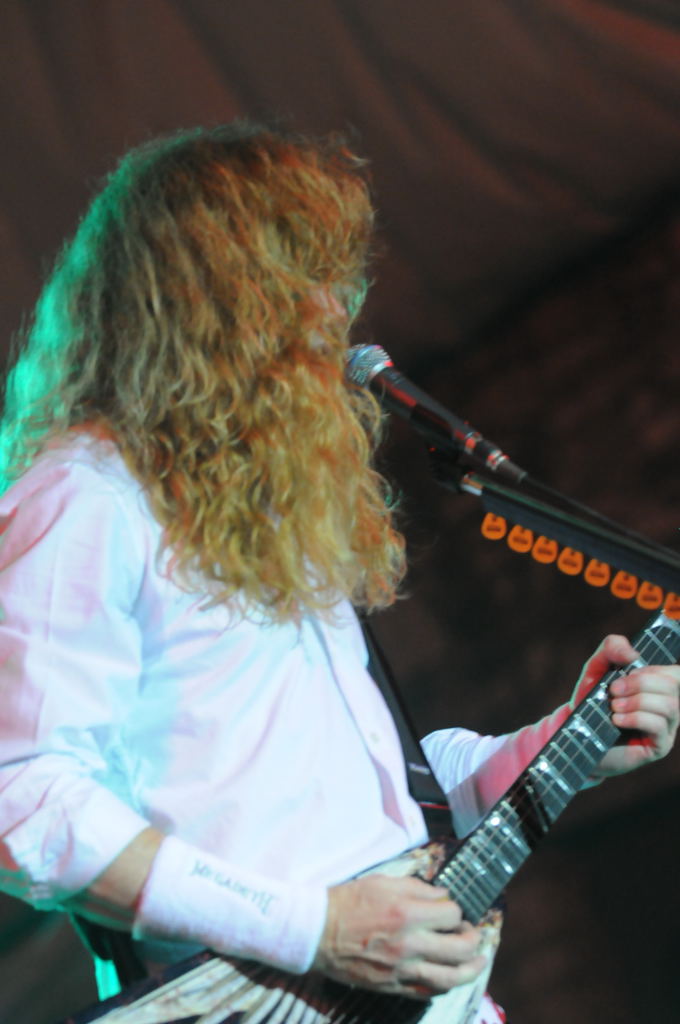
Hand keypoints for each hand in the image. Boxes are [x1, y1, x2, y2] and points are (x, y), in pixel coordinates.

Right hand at [313, 873, 485, 998]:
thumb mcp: (383, 882)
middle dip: (474, 940)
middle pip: (460, 949)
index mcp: (407, 913)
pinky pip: (429, 991)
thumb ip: (417, 887)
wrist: (317, 932)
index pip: (452, 915)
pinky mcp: (393, 987)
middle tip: (474, 934)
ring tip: (479, 961)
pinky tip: (451, 977)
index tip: (453, 909)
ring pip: (451, 978)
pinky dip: (445, 985)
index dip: (458, 910)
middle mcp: (409, 944)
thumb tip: (443, 896)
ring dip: (471, 969)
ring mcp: (402, 970)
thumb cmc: (349, 901)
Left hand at [571, 634, 679, 777]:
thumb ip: (612, 648)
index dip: (652, 670)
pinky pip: (658, 726)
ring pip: (669, 706)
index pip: (675, 674)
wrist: (578, 735)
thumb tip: (633, 654)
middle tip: (613, 690)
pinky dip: (635, 718)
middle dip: (640, 683)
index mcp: (658, 688)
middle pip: (672, 685)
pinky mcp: (659, 746)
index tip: (627, 673)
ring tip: (614, 707)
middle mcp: (668, 707)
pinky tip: (616, 720)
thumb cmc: (591, 700)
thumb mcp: (597, 668)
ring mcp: (666, 728)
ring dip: (637, 701)